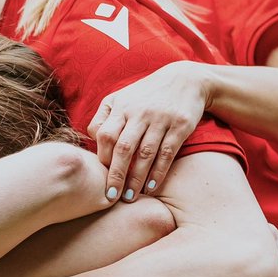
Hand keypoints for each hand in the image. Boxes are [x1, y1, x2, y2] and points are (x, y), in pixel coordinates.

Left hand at [89, 62, 207, 201]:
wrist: (186, 80)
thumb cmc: (146, 95)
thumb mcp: (121, 98)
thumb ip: (104, 117)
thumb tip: (90, 140)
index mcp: (121, 106)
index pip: (105, 135)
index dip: (102, 158)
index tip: (100, 177)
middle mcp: (139, 112)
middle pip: (123, 147)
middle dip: (115, 175)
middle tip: (110, 197)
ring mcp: (160, 118)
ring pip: (145, 153)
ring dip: (136, 178)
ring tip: (129, 197)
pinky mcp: (180, 125)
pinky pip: (167, 153)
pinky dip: (158, 172)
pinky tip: (150, 187)